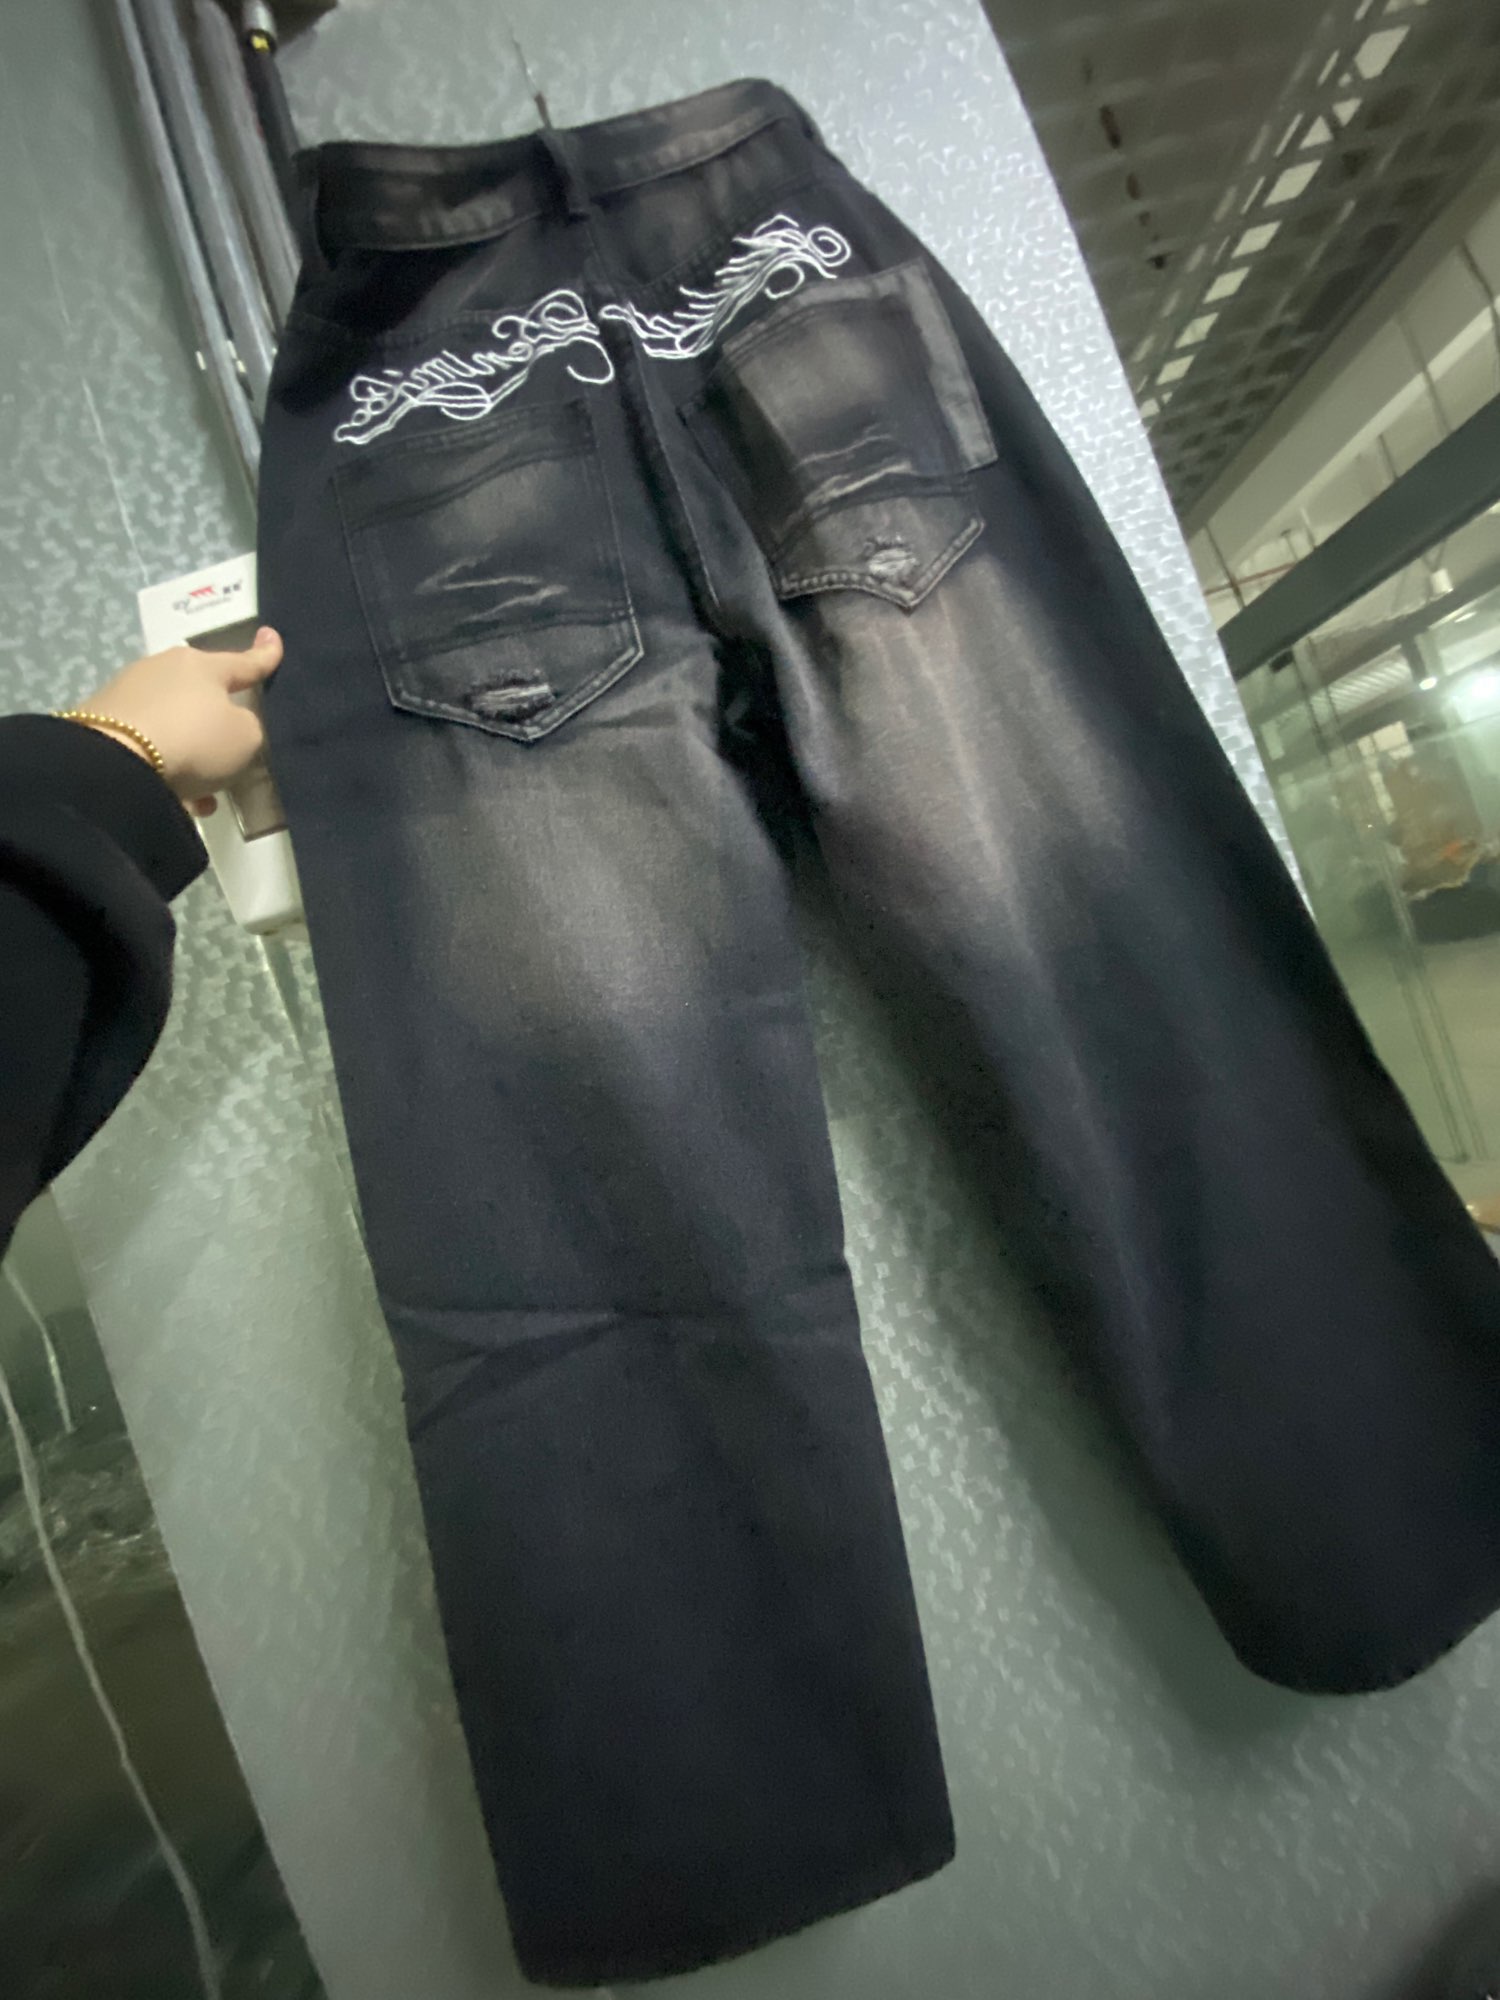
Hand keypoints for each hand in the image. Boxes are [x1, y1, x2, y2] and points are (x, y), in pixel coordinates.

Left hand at [79, 628, 282, 815]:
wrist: (116, 763)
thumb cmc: (194, 741)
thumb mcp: (246, 738)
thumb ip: (249, 726)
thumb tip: (231, 724)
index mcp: (202, 664)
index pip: (244, 660)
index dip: (265, 654)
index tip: (272, 635)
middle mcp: (163, 668)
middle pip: (202, 693)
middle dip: (216, 720)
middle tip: (230, 750)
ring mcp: (128, 691)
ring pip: (174, 722)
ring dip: (190, 751)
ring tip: (202, 789)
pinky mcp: (101, 719)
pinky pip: (148, 741)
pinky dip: (164, 764)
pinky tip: (174, 794)